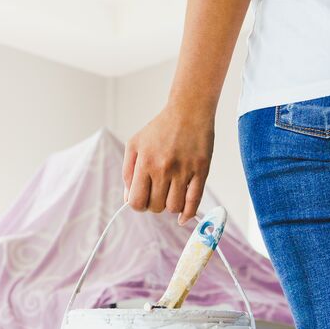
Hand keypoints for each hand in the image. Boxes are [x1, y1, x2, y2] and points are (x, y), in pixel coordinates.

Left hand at [123, 102, 215, 221]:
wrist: (189, 111)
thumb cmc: (160, 128)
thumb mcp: (135, 144)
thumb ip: (128, 172)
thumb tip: (128, 198)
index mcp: (145, 162)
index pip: (136, 201)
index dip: (138, 205)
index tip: (143, 199)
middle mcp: (163, 168)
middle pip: (155, 207)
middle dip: (154, 205)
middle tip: (158, 195)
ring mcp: (184, 170)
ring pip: (174, 207)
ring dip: (170, 207)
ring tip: (170, 196)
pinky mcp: (201, 171)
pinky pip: (194, 201)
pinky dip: (188, 214)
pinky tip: (183, 217)